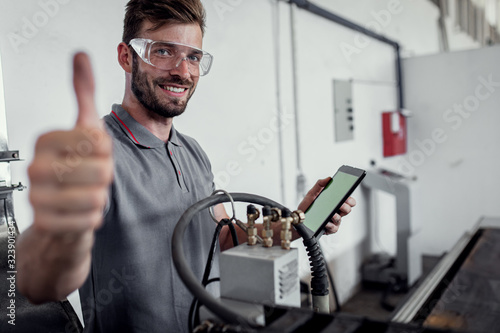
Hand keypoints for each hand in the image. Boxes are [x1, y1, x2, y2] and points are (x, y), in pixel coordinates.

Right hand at [28, 53, 112, 235]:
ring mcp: (37, 196)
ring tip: (85, 193)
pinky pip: (90, 220)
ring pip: (98, 197)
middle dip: (105, 176)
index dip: (106, 151)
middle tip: (91, 177)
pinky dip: (93, 217)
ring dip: (101, 197)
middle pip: (101, 171)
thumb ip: (83, 92)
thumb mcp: (83, 127)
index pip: (98, 141)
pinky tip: (80, 212)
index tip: (93, 153)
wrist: (60, 210)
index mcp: (45, 140)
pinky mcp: (45, 223)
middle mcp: (35, 167)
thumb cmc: (75, 166)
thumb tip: (80, 54)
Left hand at [298, 177, 356, 234]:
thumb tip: (329, 178)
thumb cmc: (307, 206)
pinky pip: (334, 228)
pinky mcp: (329, 229)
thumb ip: (320, 184)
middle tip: (340, 203)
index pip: (348, 201)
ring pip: (340, 219)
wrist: (299, 217)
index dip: (350, 199)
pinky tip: (325, 222)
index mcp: (335, 202)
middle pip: (348, 210)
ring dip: (337, 216)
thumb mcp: (312, 193)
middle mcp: (336, 212)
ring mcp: (333, 221)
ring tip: (331, 213)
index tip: (347, 196)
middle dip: (346, 207)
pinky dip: (330, 225)